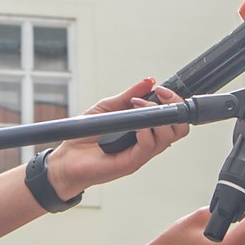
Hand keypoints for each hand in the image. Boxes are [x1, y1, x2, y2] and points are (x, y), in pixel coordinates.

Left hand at [45, 80, 190, 197]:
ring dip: (157, 116)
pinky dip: (144, 131)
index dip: (174, 103)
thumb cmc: (85, 136)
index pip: (174, 119)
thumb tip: (149, 81)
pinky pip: (148, 146)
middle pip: (179, 129)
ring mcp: (141, 155)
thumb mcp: (107, 108)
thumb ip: (128, 96)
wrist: (66, 159)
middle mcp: (147, 143)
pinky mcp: (131, 163)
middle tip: (160, 95)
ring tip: (138, 106)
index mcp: (145, 131)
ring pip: (167, 138)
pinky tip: (134, 123)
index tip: (162, 89)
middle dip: (174, 108)